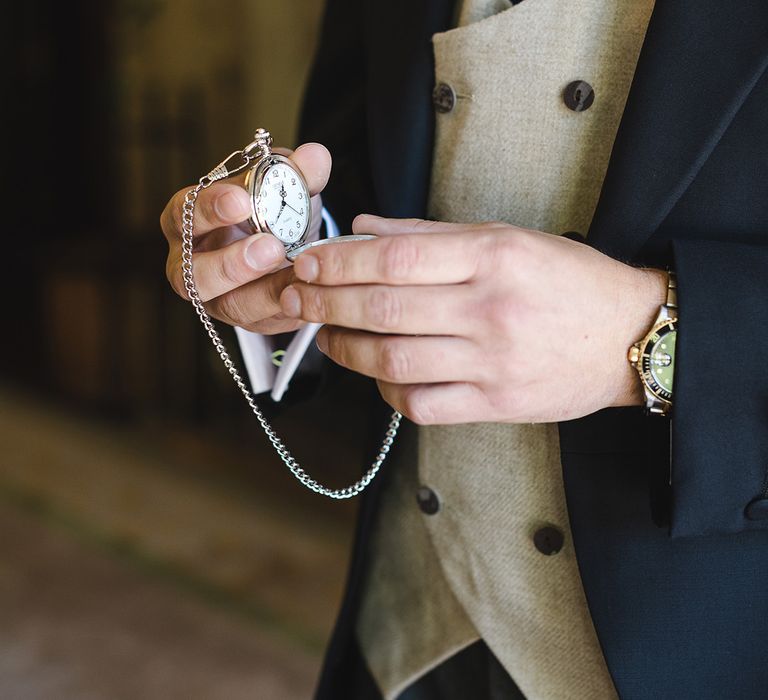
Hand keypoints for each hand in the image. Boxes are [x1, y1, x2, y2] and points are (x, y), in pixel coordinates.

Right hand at [161, 143, 330, 333]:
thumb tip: (316, 156)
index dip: (210, 208)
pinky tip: (310, 291)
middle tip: (270, 246)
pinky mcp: (249, 321)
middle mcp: (192, 265)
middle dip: (232, 263)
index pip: (184, 213)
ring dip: (265, 290)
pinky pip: (265, 321)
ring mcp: (218, 298)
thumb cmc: (268, 210)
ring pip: (231, 305)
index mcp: (187, 221)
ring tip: (298, 271)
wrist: (287, 246)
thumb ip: (296, 173)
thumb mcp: (281, 186)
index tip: (242, 199)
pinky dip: (289, 306)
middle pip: (192, 275)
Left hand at [279, 215, 667, 423]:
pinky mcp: (495, 404)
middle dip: (327, 302)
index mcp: (493, 257)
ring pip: (394, 360)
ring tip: (327, 335)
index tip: (308, 261)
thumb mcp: (507, 239)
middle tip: (297, 296)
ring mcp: (492, 363)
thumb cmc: (565, 281)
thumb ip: (430, 236)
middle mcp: (490, 310)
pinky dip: (387, 390)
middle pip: (385, 308)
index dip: (340, 261)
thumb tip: (362, 230)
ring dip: (347, 349)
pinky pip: (421, 403)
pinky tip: (378, 374)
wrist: (628, 337)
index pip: (396, 258)